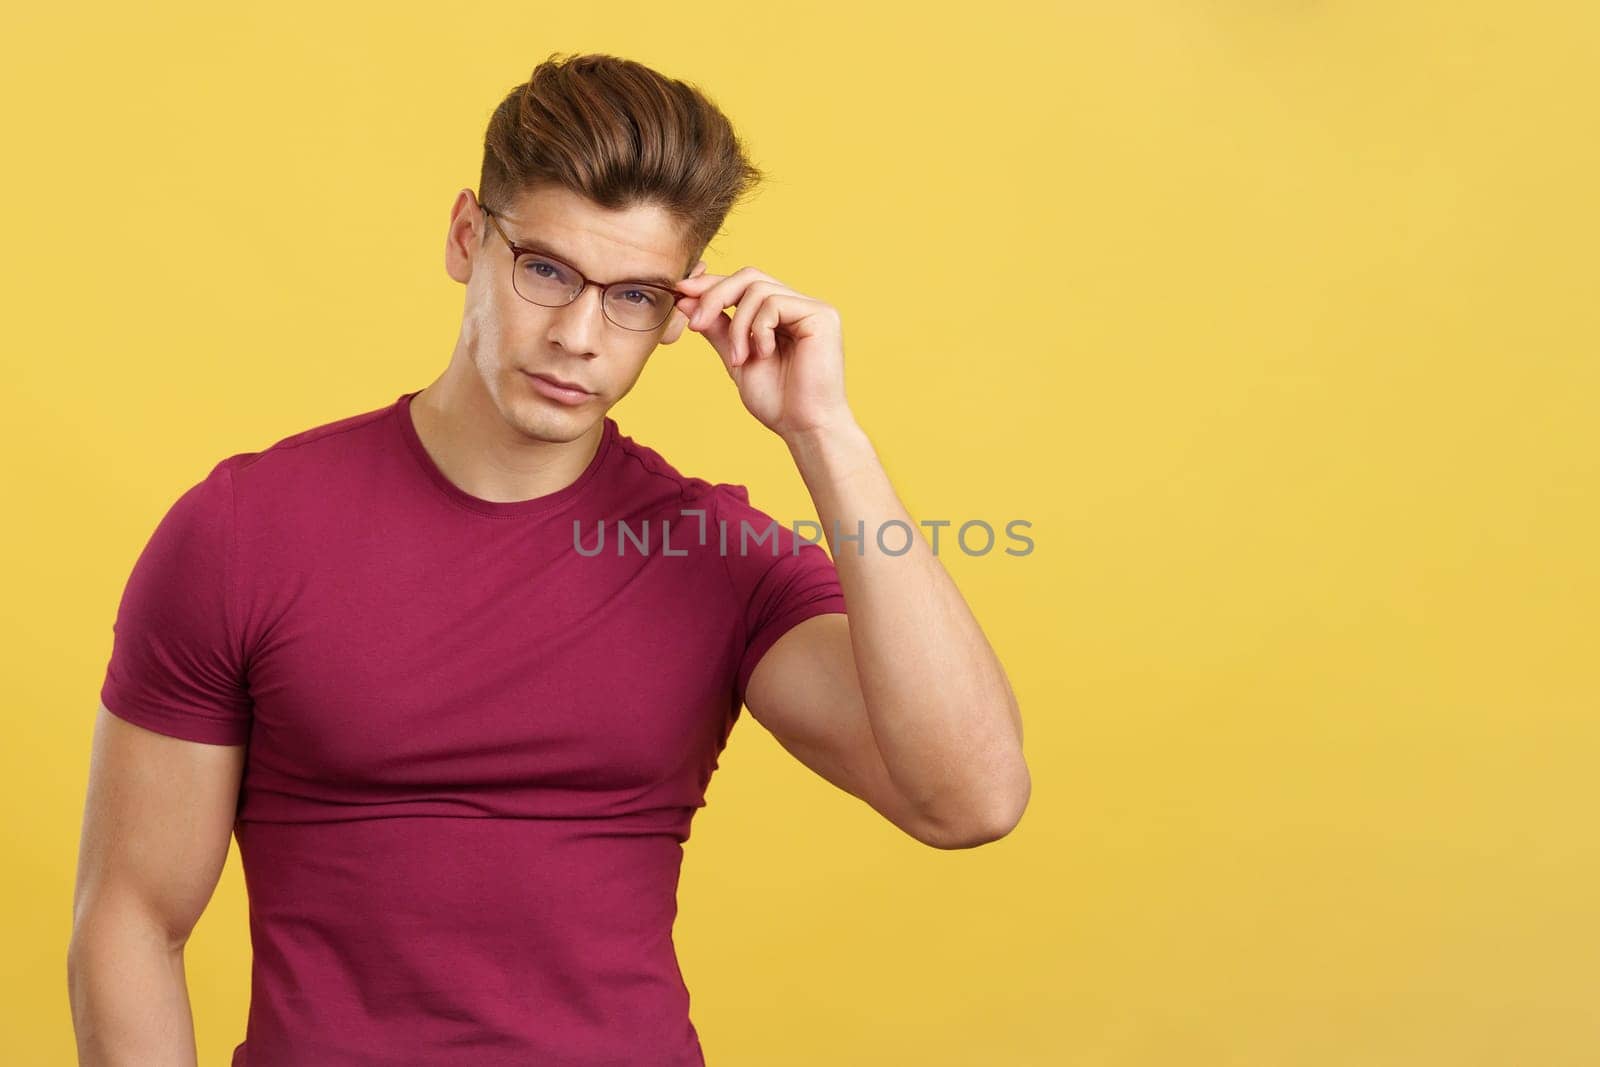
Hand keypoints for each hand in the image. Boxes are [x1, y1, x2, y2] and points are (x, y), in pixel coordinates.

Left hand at [674, 267, 854, 441]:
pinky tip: (764, 354)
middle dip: (715, 296)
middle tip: (695, 323)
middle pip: (749, 277)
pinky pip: (774, 304)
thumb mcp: (736, 358)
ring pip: (757, 290)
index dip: (711, 285)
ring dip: (737, 325)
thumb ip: (717, 328)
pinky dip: (758, 329)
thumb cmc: (777, 401)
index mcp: (782, 314)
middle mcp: (799, 305)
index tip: (681, 293)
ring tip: (738, 359)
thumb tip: (685, 299)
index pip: (744, 285)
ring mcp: (812, 308)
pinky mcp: (821, 315)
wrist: (804, 427)